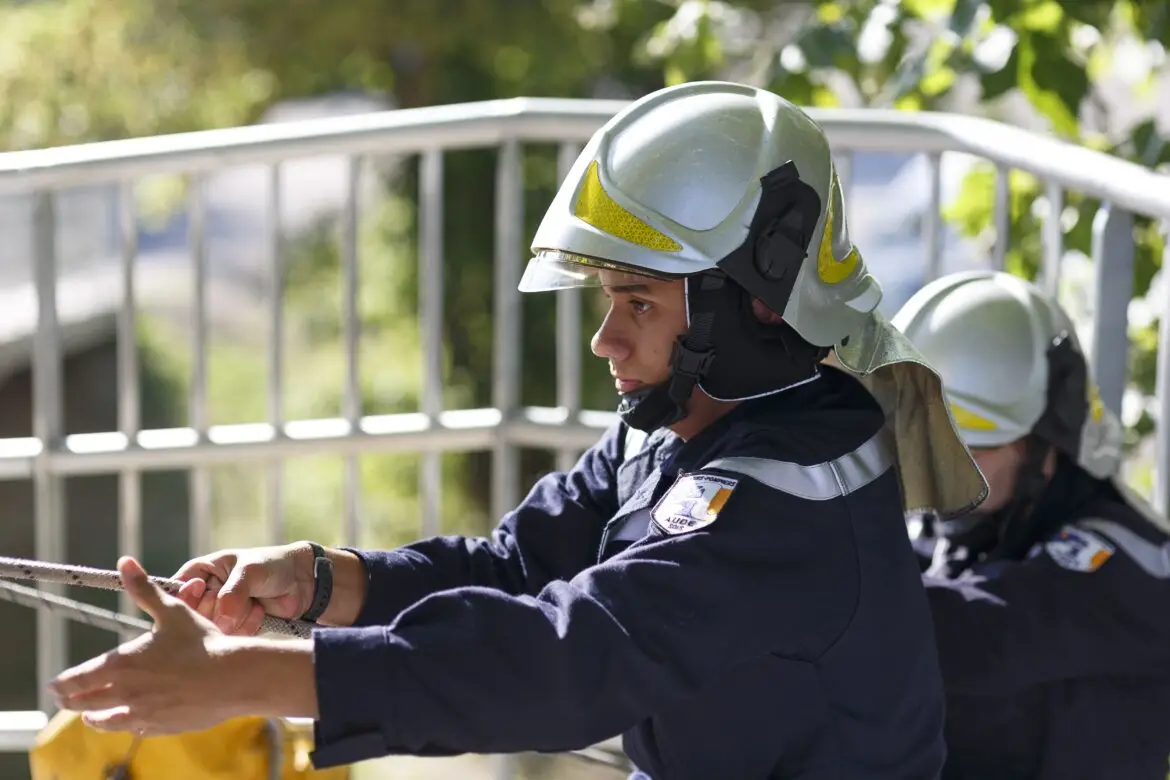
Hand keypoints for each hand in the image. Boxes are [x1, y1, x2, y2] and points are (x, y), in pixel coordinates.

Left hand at [50, 557, 246, 734]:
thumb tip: (125, 561)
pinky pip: (132, 730)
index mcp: (120, 665)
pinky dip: (124, 725)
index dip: (60, 684)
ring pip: (103, 722)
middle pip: (82, 704)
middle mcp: (124, 693)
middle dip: (70, 701)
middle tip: (65, 699)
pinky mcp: (160, 727)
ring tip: (90, 716)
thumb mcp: (171, 611)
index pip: (74, 680)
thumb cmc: (202, 642)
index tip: (54, 685)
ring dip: (93, 718)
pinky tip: (128, 721)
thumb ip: (143, 589)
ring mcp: (141, 714)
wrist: (233, 677)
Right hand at [172, 543, 314, 634]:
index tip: (214, 594)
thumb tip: (223, 618)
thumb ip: (233, 592)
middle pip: (193, 617)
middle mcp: (204, 596)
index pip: (176, 592)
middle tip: (242, 597)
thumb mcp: (250, 570)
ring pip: (213, 630)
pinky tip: (260, 612)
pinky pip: (231, 638)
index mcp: (199, 573)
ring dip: (238, 619)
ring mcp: (218, 615)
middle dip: (222, 610)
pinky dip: (248, 627)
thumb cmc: (272, 565)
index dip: (190, 598)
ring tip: (254, 602)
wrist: (301, 582)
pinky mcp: (233, 631)